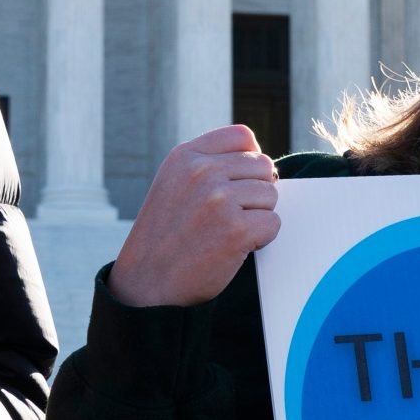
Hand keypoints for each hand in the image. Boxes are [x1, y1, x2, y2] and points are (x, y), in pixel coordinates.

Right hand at [108, 125, 279, 308]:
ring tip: (227, 232)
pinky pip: (273, 223)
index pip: (242, 136)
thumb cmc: (166, 236)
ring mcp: (218, 199)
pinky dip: (261, 239)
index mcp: (185, 156)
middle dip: (254, 193)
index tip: (236, 185)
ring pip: (271, 194)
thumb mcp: (173, 184)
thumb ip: (208, 164)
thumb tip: (262, 161)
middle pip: (263, 166)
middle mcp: (202, 172)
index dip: (249, 160)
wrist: (146, 283)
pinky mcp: (235, 229)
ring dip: (257, 216)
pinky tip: (234, 247)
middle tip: (228, 217)